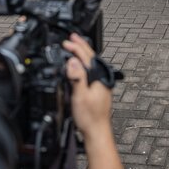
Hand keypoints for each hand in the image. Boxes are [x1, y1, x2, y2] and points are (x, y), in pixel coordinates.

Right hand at [63, 33, 122, 168]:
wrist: (97, 132)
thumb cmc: (89, 118)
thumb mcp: (80, 96)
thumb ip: (77, 77)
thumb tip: (72, 61)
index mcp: (98, 77)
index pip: (86, 57)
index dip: (75, 48)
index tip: (66, 42)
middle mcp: (102, 78)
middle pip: (91, 57)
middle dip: (81, 46)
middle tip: (72, 37)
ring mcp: (101, 84)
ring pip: (91, 63)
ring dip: (83, 54)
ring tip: (76, 46)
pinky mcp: (98, 89)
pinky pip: (91, 70)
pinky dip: (84, 64)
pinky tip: (80, 66)